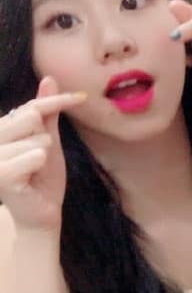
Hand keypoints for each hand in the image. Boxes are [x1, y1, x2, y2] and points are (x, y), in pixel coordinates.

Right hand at [0, 77, 85, 232]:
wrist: (42, 212)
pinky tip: (31, 178)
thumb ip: (47, 113)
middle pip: (30, 117)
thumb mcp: (49, 141)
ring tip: (33, 171)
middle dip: (45, 138)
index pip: (31, 106)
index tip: (82, 98)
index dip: (57, 101)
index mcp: (0, 129)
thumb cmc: (43, 177)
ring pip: (36, 138)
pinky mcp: (1, 174)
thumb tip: (49, 80)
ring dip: (44, 156)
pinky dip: (41, 165)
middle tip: (39, 159)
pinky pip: (35, 156)